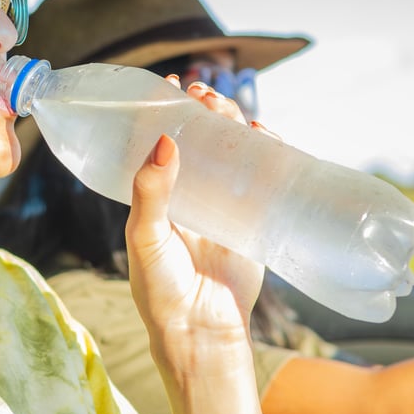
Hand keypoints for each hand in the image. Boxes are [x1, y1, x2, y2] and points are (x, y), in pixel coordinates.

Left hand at [123, 81, 265, 348]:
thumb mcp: (147, 238)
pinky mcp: (253, 217)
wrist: (202, 331)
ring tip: (229, 107)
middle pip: (201, 138)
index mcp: (158, 195)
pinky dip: (267, 150)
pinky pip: (263, 176)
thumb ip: (151, 193)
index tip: (170, 82)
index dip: (165, 109)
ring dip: (233, 122)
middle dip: (204, 109)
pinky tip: (264, 133)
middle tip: (204, 94)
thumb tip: (165, 141)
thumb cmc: (162, 289)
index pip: (160, 140)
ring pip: (232, 151)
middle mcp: (190, 193)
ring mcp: (223, 203)